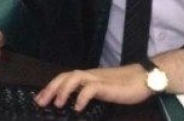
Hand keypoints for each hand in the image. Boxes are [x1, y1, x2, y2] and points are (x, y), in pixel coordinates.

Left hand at [35, 64, 151, 111]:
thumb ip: (90, 93)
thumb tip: (75, 103)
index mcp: (89, 76)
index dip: (51, 87)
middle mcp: (91, 75)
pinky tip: (78, 108)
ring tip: (57, 104)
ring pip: (75, 77)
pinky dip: (82, 97)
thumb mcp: (104, 90)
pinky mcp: (108, 85)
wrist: (145, 77)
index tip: (39, 99)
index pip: (65, 77)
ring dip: (63, 90)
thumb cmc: (126, 86)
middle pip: (66, 76)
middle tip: (40, 102)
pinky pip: (91, 88)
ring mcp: (99, 79)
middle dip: (51, 88)